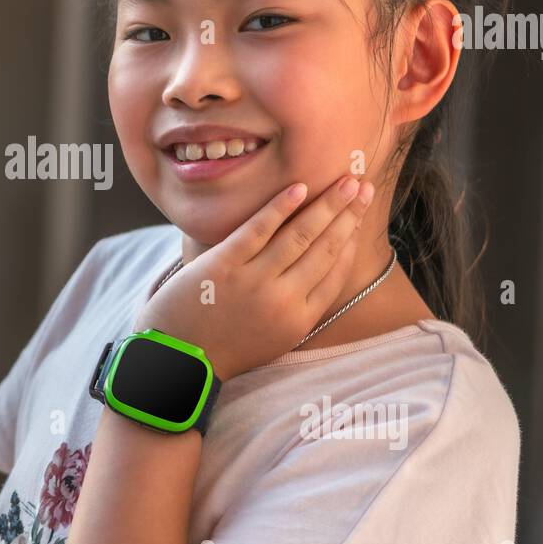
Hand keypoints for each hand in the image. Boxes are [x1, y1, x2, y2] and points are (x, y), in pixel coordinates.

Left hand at [133, 175, 375, 381]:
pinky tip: (298, 187)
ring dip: (326, 205)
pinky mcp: (224, 266)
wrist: (178, 361)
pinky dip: (279, 207)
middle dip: (348, 215)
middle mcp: (283, 301)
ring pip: (299, 236)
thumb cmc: (224, 348)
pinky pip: (258, 230)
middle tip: (364, 187)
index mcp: (299, 320)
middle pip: (325, 249)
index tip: (361, 216)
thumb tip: (322, 272)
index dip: (351, 240)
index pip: (336, 273)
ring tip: (345, 182)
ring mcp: (254, 282)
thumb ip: (297, 309)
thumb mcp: (273, 339)